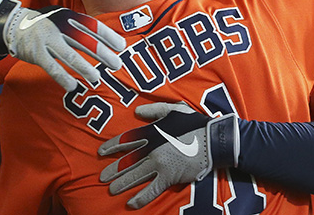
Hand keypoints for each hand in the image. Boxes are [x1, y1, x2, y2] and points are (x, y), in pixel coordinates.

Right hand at [0, 0, 125, 90]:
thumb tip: (106, 39)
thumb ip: (81, 27)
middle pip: (85, 41)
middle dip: (102, 54)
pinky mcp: (36, 54)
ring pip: (70, 56)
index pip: (92, 25)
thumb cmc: (46, 24)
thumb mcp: (63, 18)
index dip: (108, 36)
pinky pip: (52, 68)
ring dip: (85, 68)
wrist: (13, 25)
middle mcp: (59, 27)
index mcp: (69, 17)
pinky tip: (72, 86)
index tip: (121, 46)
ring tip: (97, 78)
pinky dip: (63, 78)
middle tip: (117, 65)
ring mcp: (47, 40)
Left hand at [99, 102, 237, 208]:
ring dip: (122, 184)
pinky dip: (140, 197)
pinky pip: (151, 190)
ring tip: (111, 190)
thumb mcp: (174, 109)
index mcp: (151, 132)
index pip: (125, 140)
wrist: (213, 140)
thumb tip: (137, 112)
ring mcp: (159, 164)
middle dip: (113, 170)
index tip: (101, 152)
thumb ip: (154, 110)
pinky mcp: (169, 177)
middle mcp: (151, 149)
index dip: (112, 146)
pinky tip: (131, 203)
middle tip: (102, 177)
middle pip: (126, 161)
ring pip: (135, 176)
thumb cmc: (195, 123)